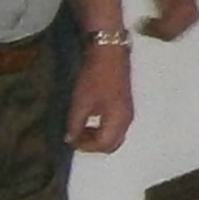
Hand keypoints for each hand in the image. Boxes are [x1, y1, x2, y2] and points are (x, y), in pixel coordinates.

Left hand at [69, 39, 136, 153]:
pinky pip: (115, 127)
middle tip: (77, 138)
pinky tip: (90, 119)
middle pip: (112, 144)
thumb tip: (70, 139)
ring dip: (98, 137)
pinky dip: (103, 129)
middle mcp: (126, 120)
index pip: (103, 145)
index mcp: (118, 121)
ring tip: (81, 128)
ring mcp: (127, 112)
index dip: (85, 146)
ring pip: (114, 136)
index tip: (71, 140)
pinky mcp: (124, 105)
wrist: (109, 52)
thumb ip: (75, 124)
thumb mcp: (81, 102)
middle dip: (93, 145)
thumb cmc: (95, 78)